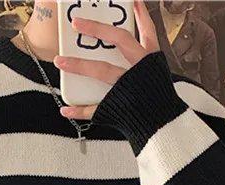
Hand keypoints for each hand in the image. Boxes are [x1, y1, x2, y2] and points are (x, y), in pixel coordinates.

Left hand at [54, 0, 159, 120]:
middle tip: (77, 22)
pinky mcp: (119, 108)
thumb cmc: (156, 100)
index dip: (137, 13)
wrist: (164, 130)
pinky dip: (79, 110)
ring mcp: (128, 88)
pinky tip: (65, 108)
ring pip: (103, 71)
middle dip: (98, 29)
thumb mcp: (154, 72)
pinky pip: (96, 109)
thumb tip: (128, 30)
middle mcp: (140, 70)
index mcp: (150, 60)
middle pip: (120, 41)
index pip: (145, 30)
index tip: (130, 0)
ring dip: (79, 65)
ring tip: (60, 60)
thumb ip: (141, 53)